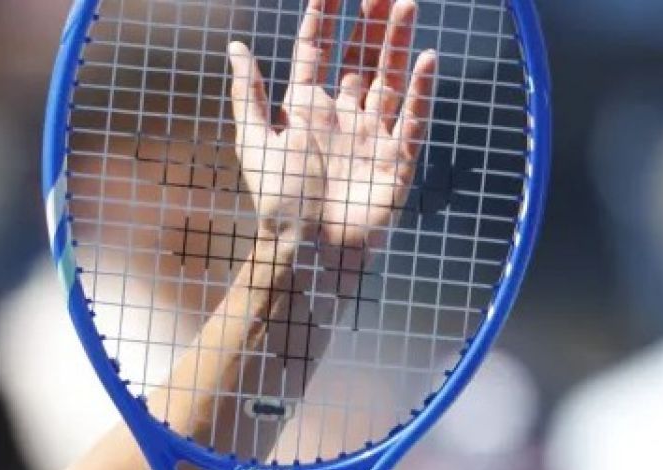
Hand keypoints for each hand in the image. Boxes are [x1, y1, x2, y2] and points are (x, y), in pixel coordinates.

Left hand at [228, 0, 437, 265]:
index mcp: (306, 109)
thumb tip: (235, 47)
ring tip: (406, 5)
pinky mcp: (397, 161)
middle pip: (361, 57)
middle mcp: (342, 116)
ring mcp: (372, 136)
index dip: (324, 17)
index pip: (317, 51)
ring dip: (398, 44)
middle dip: (371, 22)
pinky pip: (413, 119)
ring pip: (390, 79)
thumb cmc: (278, 203)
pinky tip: (427, 59)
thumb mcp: (255, 143)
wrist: (307, 253)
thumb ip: (248, 94)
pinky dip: (421, 91)